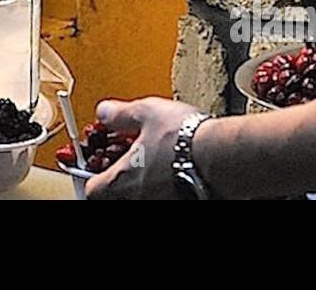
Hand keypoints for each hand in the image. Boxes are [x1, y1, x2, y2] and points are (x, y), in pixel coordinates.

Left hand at [85, 97, 201, 199]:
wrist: (224, 155)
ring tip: (156, 163)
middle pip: (116, 196)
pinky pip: (165, 195)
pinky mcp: (185, 200)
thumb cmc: (184, 137)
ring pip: (143, 196)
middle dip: (120, 180)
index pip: (92, 190)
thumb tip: (104, 112)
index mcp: (123, 179)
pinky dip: (166, 186)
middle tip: (128, 162)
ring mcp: (162, 202)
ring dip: (145, 183)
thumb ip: (120, 115)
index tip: (98, 164)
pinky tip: (177, 169)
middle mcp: (139, 198)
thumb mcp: (146, 113)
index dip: (92, 176)